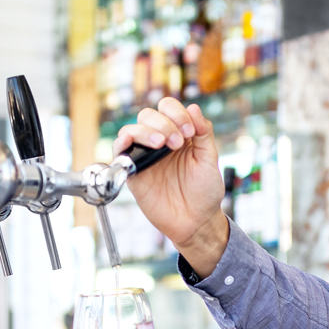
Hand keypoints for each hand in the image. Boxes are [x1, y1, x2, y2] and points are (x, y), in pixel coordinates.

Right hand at [112, 98, 228, 275]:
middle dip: (164, 123)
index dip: (177, 113)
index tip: (190, 132)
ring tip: (162, 145)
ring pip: (132, 129)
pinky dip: (122, 142)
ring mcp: (145, 156)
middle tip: (177, 142)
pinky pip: (119, 151)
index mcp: (178, 134)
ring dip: (147, 131)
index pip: (168, 108)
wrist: (196, 221)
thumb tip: (193, 107)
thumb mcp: (209, 158)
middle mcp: (159, 142)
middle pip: (148, 115)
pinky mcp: (133, 172)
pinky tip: (132, 142)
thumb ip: (203, 132)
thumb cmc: (204, 191)